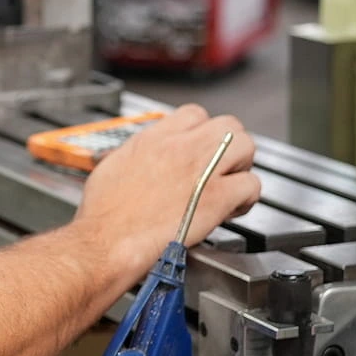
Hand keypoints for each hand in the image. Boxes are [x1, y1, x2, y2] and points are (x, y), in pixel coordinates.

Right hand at [74, 105, 258, 283]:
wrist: (107, 241)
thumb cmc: (104, 213)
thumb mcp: (112, 165)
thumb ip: (137, 153)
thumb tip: (144, 156)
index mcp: (155, 138)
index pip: (195, 114)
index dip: (202, 132)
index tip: (199, 148)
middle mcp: (181, 148)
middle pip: (228, 125)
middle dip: (229, 145)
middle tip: (222, 166)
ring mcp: (201, 171)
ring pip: (246, 146)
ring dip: (242, 166)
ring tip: (231, 184)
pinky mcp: (216, 198)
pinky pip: (251, 185)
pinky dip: (247, 197)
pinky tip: (232, 208)